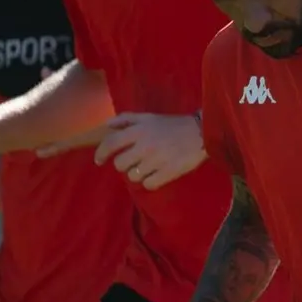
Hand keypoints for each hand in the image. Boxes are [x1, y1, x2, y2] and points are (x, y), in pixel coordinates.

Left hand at [41, 113, 206, 189]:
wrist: (202, 133)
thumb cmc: (173, 125)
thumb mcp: (149, 117)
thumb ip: (127, 119)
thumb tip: (107, 124)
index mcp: (139, 130)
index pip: (111, 143)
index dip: (101, 153)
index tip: (99, 161)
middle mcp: (144, 146)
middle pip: (120, 164)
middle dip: (124, 164)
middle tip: (134, 161)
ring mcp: (155, 161)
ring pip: (133, 176)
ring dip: (138, 174)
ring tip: (148, 167)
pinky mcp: (167, 173)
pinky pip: (148, 185)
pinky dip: (150, 181)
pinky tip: (157, 174)